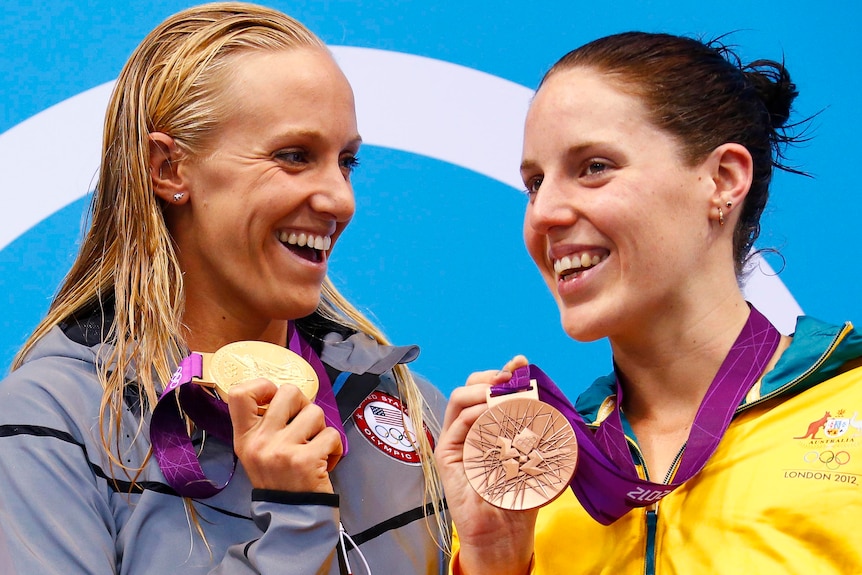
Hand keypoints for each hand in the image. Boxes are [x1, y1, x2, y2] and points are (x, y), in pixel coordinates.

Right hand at [228, 378, 342, 492]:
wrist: (291, 520)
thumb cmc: (279, 481)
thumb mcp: (258, 453)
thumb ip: (266, 425)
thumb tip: (284, 394)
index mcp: (245, 438)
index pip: (239, 393)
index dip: (263, 386)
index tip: (275, 399)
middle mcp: (260, 442)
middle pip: (288, 392)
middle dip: (304, 405)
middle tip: (304, 426)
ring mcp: (282, 450)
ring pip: (315, 412)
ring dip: (321, 429)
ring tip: (314, 448)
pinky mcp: (305, 460)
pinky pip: (332, 434)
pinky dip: (334, 448)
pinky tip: (324, 462)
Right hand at [434, 355, 536, 574]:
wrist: (504, 532)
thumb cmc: (520, 496)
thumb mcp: (538, 457)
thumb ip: (541, 432)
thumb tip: (551, 404)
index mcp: (489, 425)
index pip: (491, 389)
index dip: (503, 372)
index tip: (521, 363)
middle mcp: (470, 429)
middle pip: (471, 387)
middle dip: (490, 376)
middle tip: (510, 377)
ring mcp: (457, 440)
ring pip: (459, 399)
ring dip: (480, 390)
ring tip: (500, 392)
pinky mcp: (447, 455)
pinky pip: (456, 424)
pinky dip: (473, 413)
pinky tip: (490, 413)